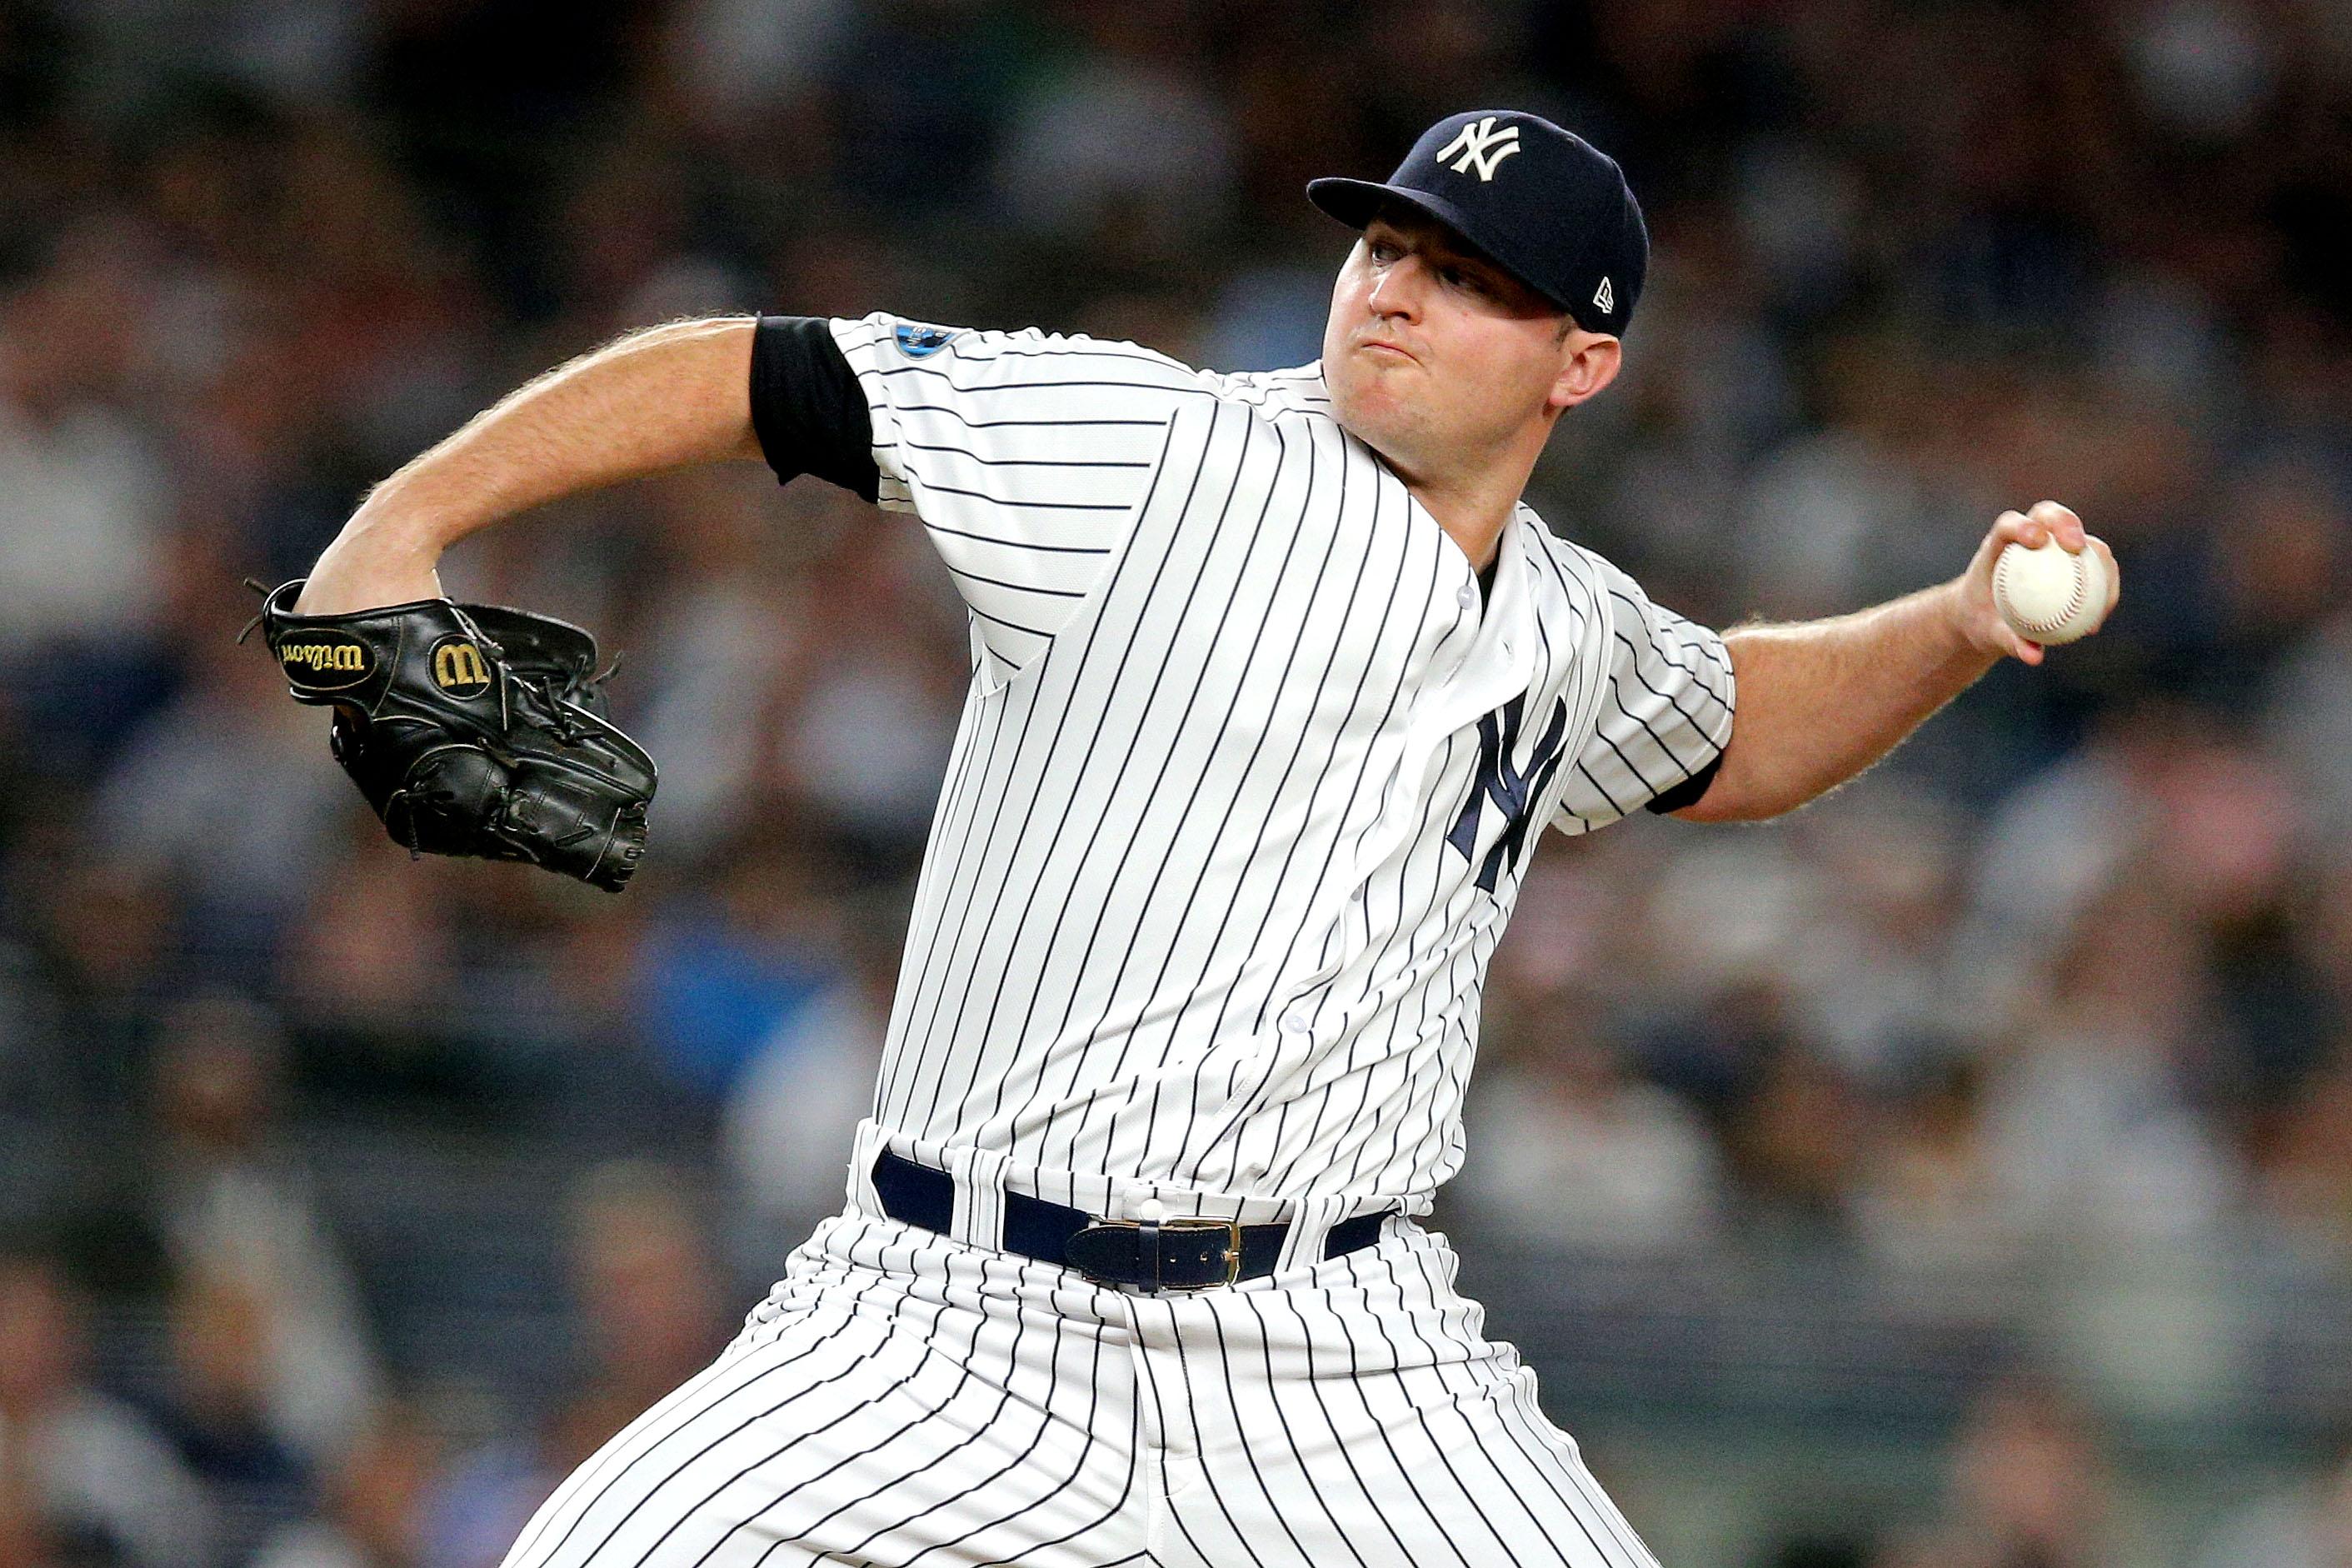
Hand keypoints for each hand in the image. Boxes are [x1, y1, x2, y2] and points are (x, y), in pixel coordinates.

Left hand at [1952, 500, 2119, 665]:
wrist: (1988, 621)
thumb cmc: (1981, 623)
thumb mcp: (1988, 635)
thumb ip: (2007, 641)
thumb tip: (2034, 657)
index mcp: (1998, 545)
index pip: (2010, 524)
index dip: (2024, 525)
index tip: (2038, 541)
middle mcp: (2028, 538)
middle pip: (2049, 515)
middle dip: (2066, 522)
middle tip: (2077, 546)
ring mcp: (2053, 547)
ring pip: (2082, 540)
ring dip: (2098, 559)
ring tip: (2102, 593)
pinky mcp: (2072, 562)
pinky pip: (2094, 570)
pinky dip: (2101, 588)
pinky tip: (2100, 617)